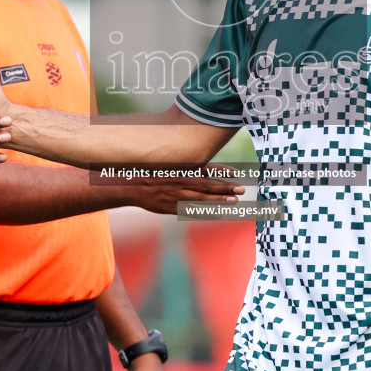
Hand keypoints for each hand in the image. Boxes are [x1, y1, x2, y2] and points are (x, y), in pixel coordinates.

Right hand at [124, 166, 243, 214]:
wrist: (129, 184)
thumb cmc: (150, 171)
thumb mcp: (167, 162)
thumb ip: (185, 162)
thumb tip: (203, 158)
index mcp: (179, 168)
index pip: (205, 168)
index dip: (221, 171)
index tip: (237, 172)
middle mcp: (179, 181)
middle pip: (207, 184)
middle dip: (225, 187)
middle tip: (241, 189)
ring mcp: (174, 195)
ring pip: (201, 198)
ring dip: (218, 200)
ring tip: (234, 201)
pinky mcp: (169, 207)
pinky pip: (190, 210)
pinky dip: (204, 211)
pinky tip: (217, 212)